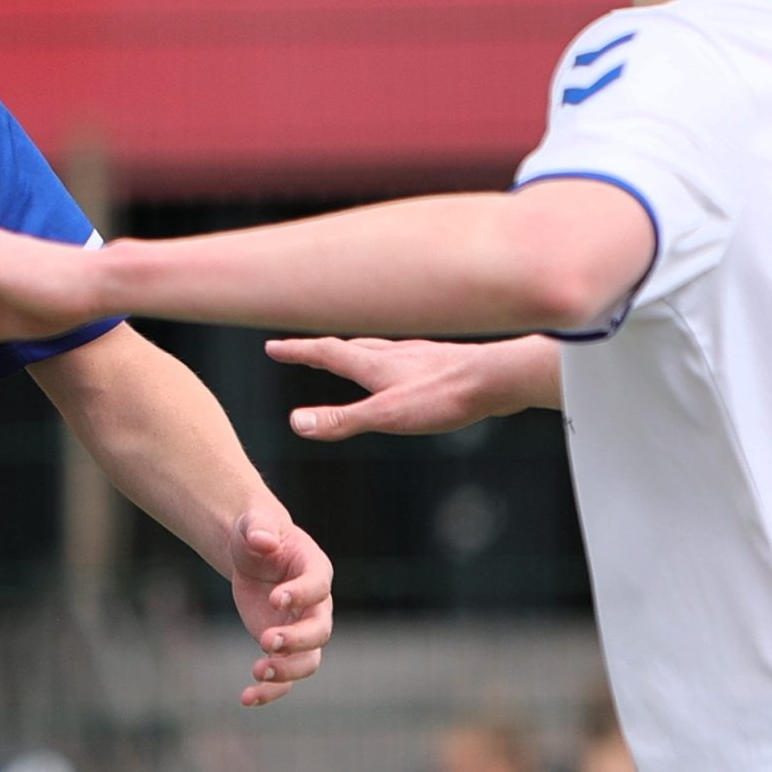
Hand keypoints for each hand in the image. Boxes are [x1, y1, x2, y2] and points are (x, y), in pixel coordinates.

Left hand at [227, 511, 333, 707]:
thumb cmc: (257, 534)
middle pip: (320, 631)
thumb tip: (263, 540)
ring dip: (287, 671)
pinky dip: (269, 691)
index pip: (318, 586)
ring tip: (257, 671)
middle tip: (265, 640)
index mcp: (315, 569)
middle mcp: (316, 605)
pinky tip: (246, 698)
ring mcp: (301, 629)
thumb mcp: (254, 523)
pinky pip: (285, 677)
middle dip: (296, 639)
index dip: (301, 594)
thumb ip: (259, 527)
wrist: (251, 554)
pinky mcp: (284, 648)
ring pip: (309, 661)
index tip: (274, 597)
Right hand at [264, 336, 514, 438]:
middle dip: (320, 350)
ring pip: (377, 350)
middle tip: (301, 351)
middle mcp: (392, 354)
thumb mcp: (387, 416)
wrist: (499, 378)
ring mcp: (418, 356)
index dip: (296, 351)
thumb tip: (296, 423)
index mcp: (373, 365)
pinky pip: (403, 357)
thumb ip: (343, 420)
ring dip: (354, 352)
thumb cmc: (445, 397)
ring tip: (347, 356)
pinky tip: (405, 369)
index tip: (272, 348)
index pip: (325, 353)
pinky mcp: (441, 363)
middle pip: (347, 348)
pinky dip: (388, 359)